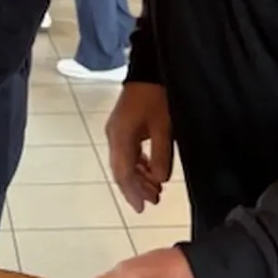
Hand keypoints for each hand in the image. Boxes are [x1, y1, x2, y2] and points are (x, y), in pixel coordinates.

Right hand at [106, 82, 173, 212]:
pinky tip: (151, 171)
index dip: (132, 192)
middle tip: (155, 200)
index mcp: (120, 136)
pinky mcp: (122, 126)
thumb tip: (159, 180)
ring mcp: (116, 130)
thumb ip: (160, 156)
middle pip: (122, 169)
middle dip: (137, 187)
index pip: (123, 172)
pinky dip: (139, 165)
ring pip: (125, 162)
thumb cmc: (156, 96)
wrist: (148, 69)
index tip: (142, 208)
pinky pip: (128, 152)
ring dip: (139, 177)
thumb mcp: (163, 128)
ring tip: (156, 189)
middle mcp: (114, 135)